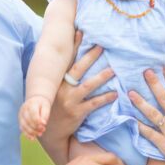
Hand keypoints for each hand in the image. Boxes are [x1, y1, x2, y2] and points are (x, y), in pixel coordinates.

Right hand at [19, 96, 51, 138]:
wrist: (35, 101)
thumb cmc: (42, 105)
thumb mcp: (46, 107)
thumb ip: (45, 115)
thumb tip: (43, 124)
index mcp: (31, 104)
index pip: (33, 113)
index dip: (38, 121)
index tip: (44, 124)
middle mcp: (24, 109)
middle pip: (28, 120)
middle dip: (36, 127)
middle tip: (43, 130)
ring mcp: (20, 115)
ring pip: (24, 126)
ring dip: (32, 132)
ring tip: (40, 134)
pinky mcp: (20, 120)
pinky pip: (22, 129)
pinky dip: (27, 134)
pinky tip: (33, 138)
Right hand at [39, 31, 116, 164]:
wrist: (49, 132)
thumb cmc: (53, 108)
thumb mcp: (52, 91)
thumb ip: (61, 77)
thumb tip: (68, 59)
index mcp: (56, 81)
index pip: (66, 60)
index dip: (73, 46)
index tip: (80, 32)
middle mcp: (62, 89)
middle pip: (78, 69)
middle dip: (90, 56)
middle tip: (102, 46)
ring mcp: (69, 101)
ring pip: (88, 85)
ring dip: (102, 77)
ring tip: (113, 70)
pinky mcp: (77, 113)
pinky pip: (94, 104)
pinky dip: (105, 98)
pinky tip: (115, 93)